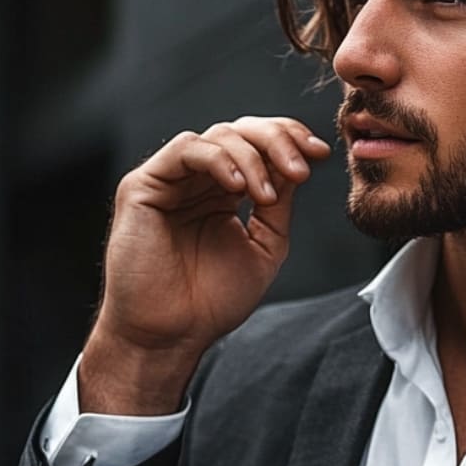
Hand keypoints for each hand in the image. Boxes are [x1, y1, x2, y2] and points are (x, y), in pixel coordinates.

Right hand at [80, 116, 330, 411]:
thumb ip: (279, 206)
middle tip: (302, 166)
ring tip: (266, 196)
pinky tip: (239, 187)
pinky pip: (186, 150)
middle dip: (278, 140)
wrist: (172, 334)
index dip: (290, 140)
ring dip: (253, 157)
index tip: (320, 154)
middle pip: (241, 131)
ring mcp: (171, 180)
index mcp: (224, 192)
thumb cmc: (211, 302)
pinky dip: (219, 159)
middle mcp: (198, 180)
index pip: (258, 146)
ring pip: (217, 135)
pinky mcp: (144, 185)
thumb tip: (298, 164)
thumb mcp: (264, 247)